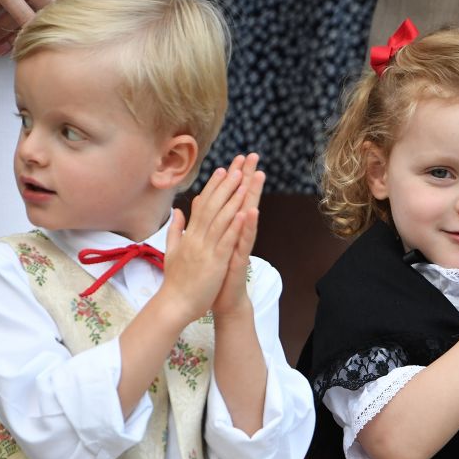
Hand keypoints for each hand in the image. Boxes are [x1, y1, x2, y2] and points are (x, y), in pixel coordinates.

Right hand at [158, 164, 249, 323]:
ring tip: (243, 180)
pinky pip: (226, 241)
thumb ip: (175, 230)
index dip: (213, 187)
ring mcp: (205, 249)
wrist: (174, 305)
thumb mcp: (172, 251)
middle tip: (237, 166)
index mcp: (189, 235)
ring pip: (220, 219)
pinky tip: (245, 212)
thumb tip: (177, 211)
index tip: (223, 170)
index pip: (203, 206)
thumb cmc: (175, 281)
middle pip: (212, 206)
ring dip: (232, 198)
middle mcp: (196, 238)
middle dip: (226, 185)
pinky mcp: (214, 262)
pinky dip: (235, 226)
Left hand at [212, 154, 265, 317]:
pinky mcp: (240, 260)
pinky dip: (248, 227)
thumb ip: (205, 224)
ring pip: (248, 217)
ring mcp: (240, 246)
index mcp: (226, 228)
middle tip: (253, 156)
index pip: (230, 199)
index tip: (235, 157)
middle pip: (242, 200)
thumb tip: (200, 205)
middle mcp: (236, 234)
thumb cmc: (216, 273)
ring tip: (258, 175)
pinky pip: (245, 241)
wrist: (223, 301)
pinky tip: (251, 212)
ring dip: (253, 196)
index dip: (233, 179)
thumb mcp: (207, 245)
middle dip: (247, 178)